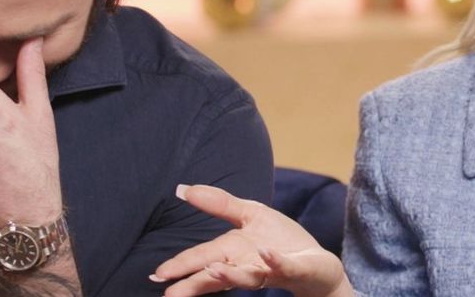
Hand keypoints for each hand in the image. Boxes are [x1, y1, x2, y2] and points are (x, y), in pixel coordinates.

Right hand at [152, 184, 351, 296]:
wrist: (318, 263)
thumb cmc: (279, 241)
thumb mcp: (249, 215)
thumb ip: (219, 204)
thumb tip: (183, 188)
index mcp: (233, 252)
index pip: (202, 258)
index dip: (181, 266)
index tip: (157, 275)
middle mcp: (247, 265)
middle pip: (217, 274)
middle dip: (195, 284)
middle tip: (170, 295)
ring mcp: (270, 269)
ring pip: (247, 276)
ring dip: (230, 274)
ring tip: (212, 271)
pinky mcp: (294, 268)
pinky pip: (283, 266)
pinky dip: (274, 261)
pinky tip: (266, 253)